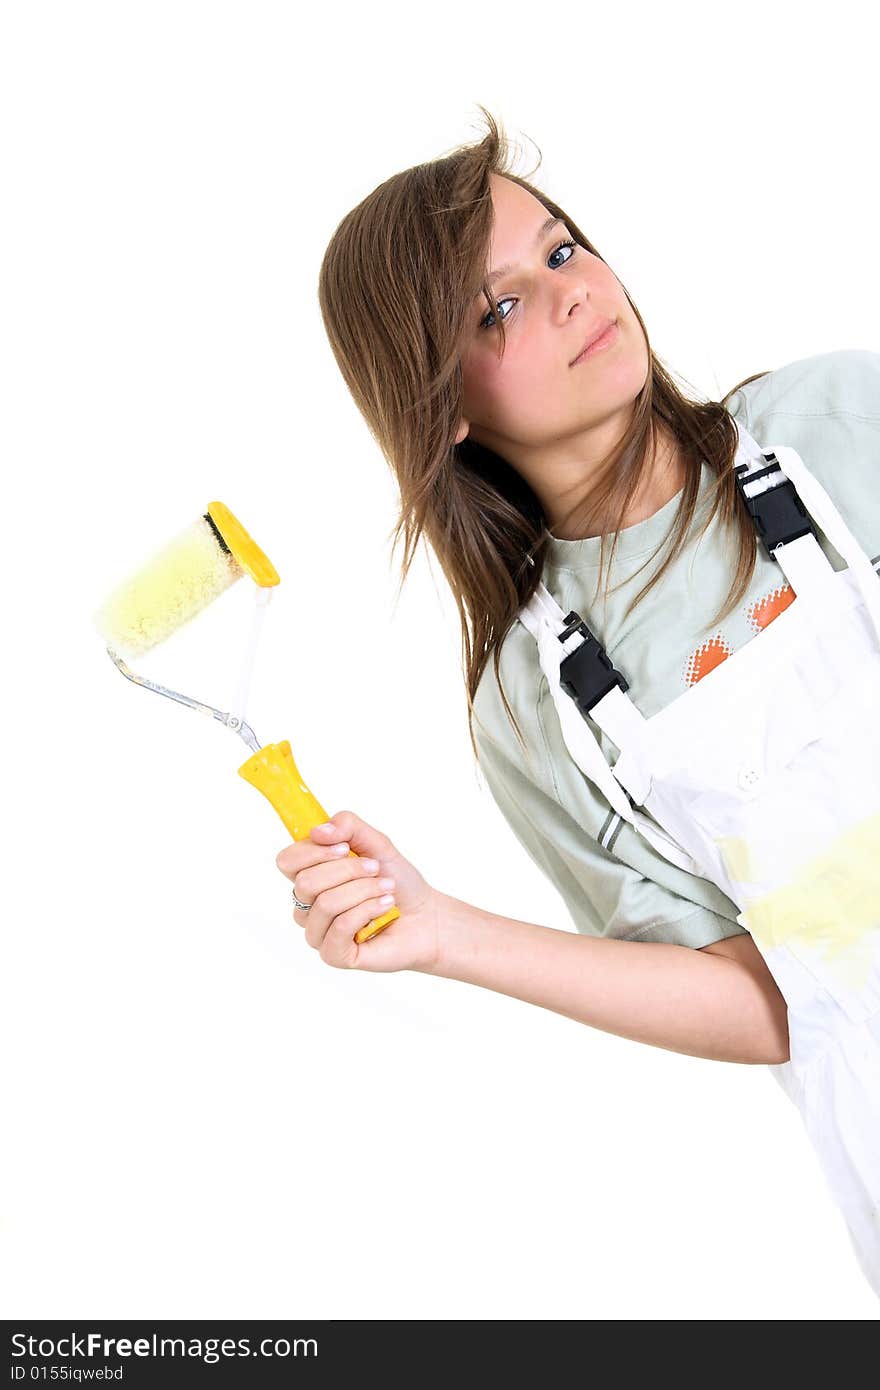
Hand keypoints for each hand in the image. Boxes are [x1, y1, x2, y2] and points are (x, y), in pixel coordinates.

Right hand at [275, 809, 443, 972]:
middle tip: (376, 869)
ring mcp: (319, 933)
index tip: (345, 848)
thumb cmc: (399, 881)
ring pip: (325, 904)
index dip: (314, 851)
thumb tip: (317, 831)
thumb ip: (347, 826)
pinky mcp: (334, 955)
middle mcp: (308, 907)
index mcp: (311, 877)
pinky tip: (385, 907)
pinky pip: (340, 927)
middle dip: (348, 871)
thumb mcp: (376, 843)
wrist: (427, 915)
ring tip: (386, 889)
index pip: (287, 861)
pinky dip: (368, 910)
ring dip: (364, 890)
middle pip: (305, 882)